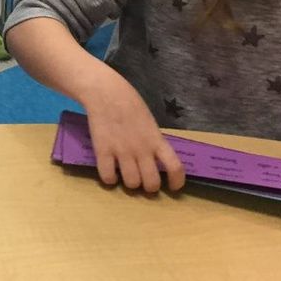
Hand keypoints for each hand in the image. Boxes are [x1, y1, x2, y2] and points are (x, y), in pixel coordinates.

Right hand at [81, 68, 184, 192]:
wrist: (106, 93)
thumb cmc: (129, 104)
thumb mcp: (149, 123)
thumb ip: (153, 142)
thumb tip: (154, 161)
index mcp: (156, 140)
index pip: (175, 166)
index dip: (177, 181)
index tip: (173, 187)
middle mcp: (142, 149)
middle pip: (151, 183)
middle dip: (149, 187)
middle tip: (144, 182)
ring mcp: (122, 152)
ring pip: (131, 184)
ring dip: (130, 184)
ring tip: (125, 175)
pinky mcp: (103, 152)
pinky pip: (108, 178)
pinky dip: (110, 180)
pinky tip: (110, 172)